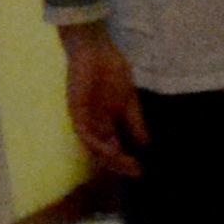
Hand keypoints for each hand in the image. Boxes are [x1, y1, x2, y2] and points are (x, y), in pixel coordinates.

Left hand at [61, 25, 146, 177]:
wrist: (96, 50)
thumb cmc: (111, 71)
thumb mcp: (128, 101)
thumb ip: (135, 123)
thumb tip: (147, 145)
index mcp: (106, 124)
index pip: (114, 149)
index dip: (126, 162)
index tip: (142, 171)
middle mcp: (94, 126)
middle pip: (104, 153)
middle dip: (119, 165)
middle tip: (136, 172)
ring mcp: (84, 120)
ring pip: (94, 147)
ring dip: (109, 158)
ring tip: (126, 164)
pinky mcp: (76, 112)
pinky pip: (84, 133)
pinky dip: (96, 143)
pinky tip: (111, 150)